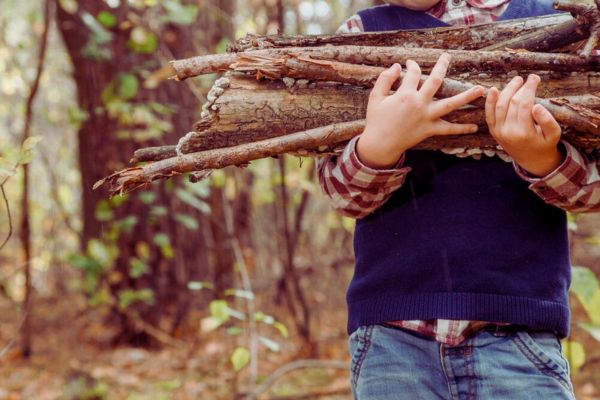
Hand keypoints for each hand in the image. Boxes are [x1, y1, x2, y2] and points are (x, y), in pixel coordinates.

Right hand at [357, 54, 484, 168]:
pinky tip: (474, 127)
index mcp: (405, 94)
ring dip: (467, 96)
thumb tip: (395, 66)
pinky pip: (448, 129)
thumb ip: (385, 80)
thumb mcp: (376, 97)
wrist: (380, 144)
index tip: (410, 64)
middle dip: (442, 66)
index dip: (412, 66)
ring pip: (450, 104)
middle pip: (435, 81)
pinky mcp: (429, 130)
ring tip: (481, 89)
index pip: (412, 73)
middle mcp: (419, 103)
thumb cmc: (376, 120)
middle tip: (448, 57)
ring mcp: (426, 117)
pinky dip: (461, 129)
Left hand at [485, 74, 563, 176]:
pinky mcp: (493, 131)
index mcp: (524, 133)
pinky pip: (489, 114)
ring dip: (507, 90)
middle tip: (529, 78)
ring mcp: (499, 131)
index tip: (535, 78)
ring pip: (500, 105)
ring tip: (517, 80)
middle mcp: (508, 132)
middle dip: (520, 88)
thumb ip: (547, 121)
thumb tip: (537, 105)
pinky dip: (489, 102)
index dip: (529, 88)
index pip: (524, 104)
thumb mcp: (554, 134)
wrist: (531, 160)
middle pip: (512, 103)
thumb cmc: (545, 144)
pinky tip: (493, 89)